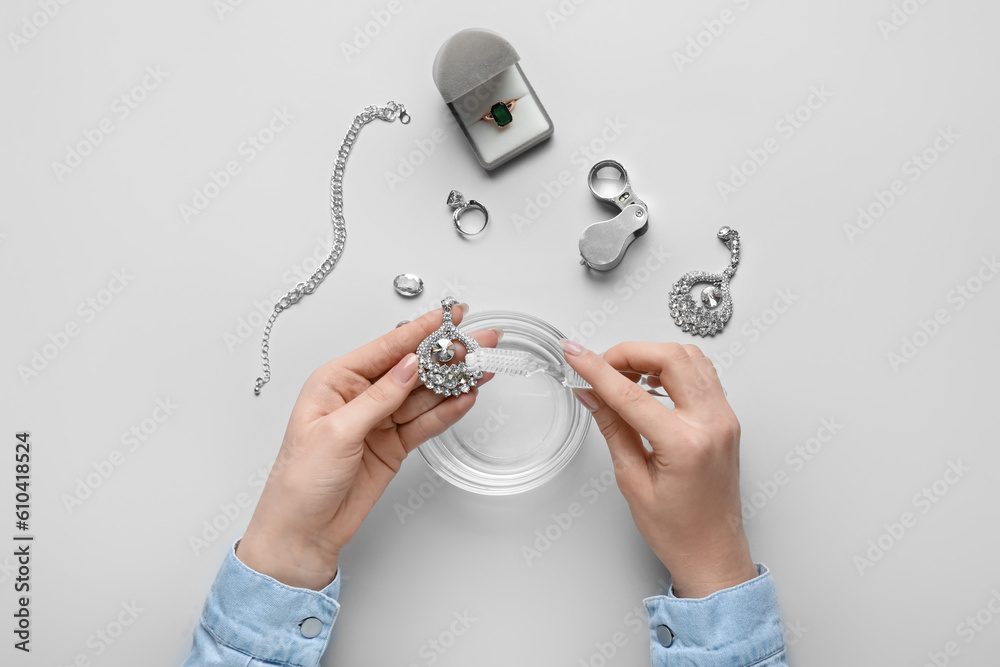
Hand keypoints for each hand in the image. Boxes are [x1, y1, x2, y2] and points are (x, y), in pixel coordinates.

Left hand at [236, 304, 498, 589]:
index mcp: (336, 382)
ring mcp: (379, 420)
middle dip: (446, 354)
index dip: (421, 330)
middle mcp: (359, 396)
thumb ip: (379, 398)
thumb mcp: (337, 433)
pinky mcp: (394, 445)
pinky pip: (425, 422)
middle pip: (411, 368)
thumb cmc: (300, 481)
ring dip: (453, 381)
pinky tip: (466, 397)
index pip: (386, 348)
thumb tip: (408, 366)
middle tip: (478, 341)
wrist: (303, 531)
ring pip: (424, 394)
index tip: (449, 316)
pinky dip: (447, 411)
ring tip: (481, 367)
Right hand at [561, 340, 757, 598]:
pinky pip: (702, 374)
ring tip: (622, 374)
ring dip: (652, 356)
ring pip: (690, 358)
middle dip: (629, 352)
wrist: (713, 552)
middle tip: (600, 364)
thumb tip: (591, 393)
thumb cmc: (678, 530)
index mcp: (686, 444)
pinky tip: (650, 382)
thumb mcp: (632, 480)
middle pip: (670, 358)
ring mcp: (724, 418)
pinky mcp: (726, 418)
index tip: (575, 355)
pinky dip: (673, 367)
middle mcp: (712, 424)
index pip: (632, 393)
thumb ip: (612, 428)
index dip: (597, 370)